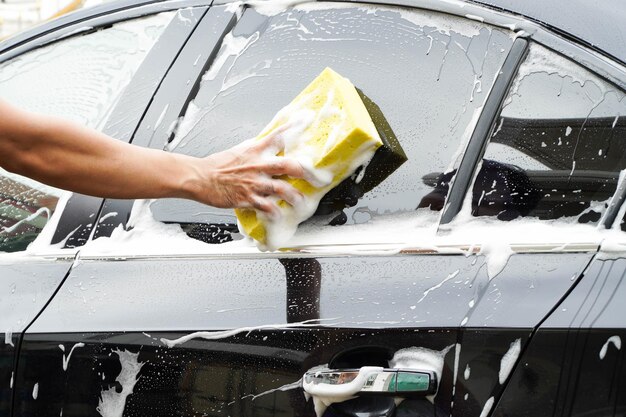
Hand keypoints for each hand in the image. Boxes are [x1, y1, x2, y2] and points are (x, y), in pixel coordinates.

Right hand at [186, 130, 305, 214]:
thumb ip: (256, 148)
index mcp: (255, 151)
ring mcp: (254, 182)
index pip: (277, 136)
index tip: (305, 121)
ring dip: (294, 196)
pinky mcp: (247, 198)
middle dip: (303, 171)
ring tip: (300, 201)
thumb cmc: (217, 166)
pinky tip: (279, 214)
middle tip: (314, 177)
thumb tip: (268, 142)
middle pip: (287, 164)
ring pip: (281, 188)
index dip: (293, 128)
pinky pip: (267, 206)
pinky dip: (275, 211)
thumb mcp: (239, 150)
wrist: (199, 178)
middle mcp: (257, 165)